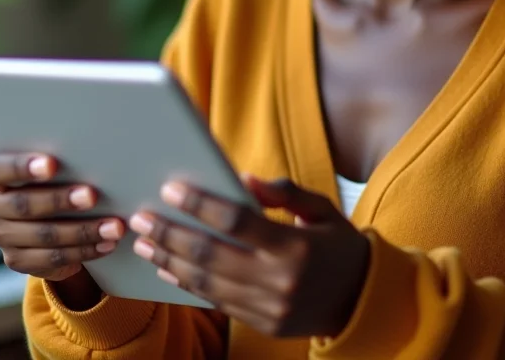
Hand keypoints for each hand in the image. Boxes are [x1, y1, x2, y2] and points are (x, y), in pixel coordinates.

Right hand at [0, 152, 124, 282]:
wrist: (44, 210)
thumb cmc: (52, 173)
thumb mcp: (49, 163)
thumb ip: (57, 156)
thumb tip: (92, 149)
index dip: (22, 167)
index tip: (52, 164)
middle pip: (21, 205)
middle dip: (60, 200)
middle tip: (92, 195)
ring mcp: (0, 235)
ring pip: (42, 236)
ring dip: (82, 231)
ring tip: (113, 226)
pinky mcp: (16, 259)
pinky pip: (52, 258)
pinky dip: (83, 250)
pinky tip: (106, 244)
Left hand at [129, 176, 369, 338]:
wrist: (363, 300)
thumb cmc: (340, 245)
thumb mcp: (322, 208)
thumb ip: (284, 191)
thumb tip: (242, 179)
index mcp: (294, 246)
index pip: (237, 220)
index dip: (200, 204)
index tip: (171, 188)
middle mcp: (279, 280)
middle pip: (211, 254)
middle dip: (170, 234)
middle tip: (140, 218)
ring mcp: (269, 307)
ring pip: (207, 282)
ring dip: (170, 260)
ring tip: (144, 243)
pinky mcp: (263, 323)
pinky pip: (217, 303)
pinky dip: (188, 285)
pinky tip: (168, 269)